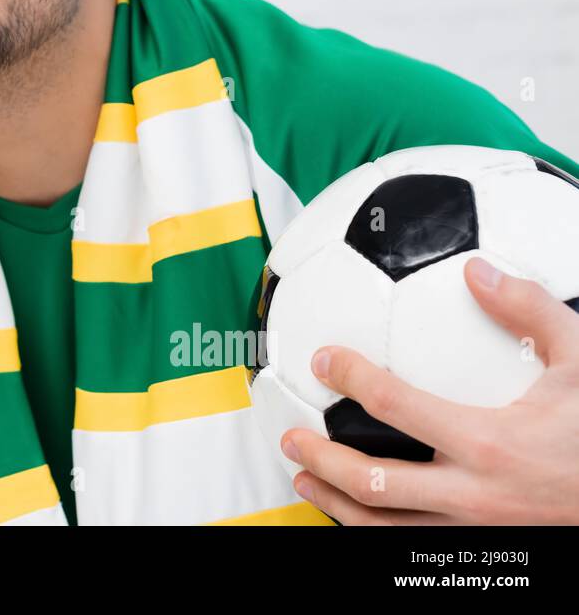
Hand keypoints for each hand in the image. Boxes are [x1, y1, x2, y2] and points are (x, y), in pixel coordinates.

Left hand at [280, 256, 578, 523]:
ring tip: (303, 478)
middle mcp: (473, 495)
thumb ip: (531, 312)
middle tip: (292, 434)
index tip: (324, 360)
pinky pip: (411, 546)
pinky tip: (354, 511)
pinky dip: (372, 530)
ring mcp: (475, 531)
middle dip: (322, 457)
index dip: (350, 378)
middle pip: (373, 482)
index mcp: (489, 444)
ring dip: (334, 503)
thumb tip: (479, 272)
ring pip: (383, 528)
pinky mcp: (482, 551)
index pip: (396, 406)